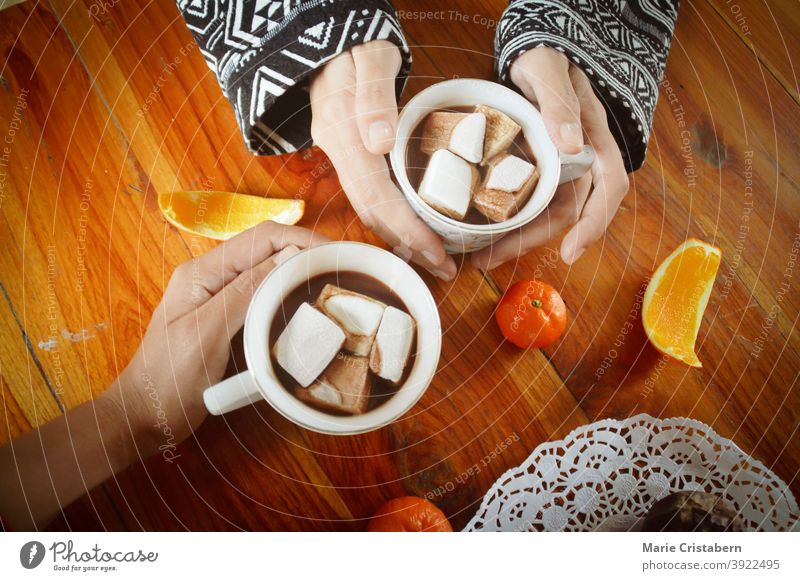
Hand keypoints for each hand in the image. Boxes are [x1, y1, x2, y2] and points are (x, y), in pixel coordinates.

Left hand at [109, 222, 327, 457]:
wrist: (146, 417)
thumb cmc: (169, 378)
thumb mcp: (207, 333)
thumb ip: (245, 293)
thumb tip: (289, 257)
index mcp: (202, 273)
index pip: (260, 238)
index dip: (300, 238)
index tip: (335, 254)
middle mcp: (213, 278)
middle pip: (267, 251)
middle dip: (305, 252)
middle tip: (341, 269)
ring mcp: (220, 299)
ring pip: (268, 274)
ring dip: (299, 274)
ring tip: (332, 284)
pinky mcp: (229, 321)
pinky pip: (264, 300)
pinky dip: (288, 298)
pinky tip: (308, 309)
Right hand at [310, 41, 456, 280]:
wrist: (324, 34)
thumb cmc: (356, 41)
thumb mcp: (370, 57)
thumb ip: (374, 96)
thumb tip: (381, 142)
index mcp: (346, 135)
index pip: (378, 197)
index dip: (407, 229)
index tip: (437, 253)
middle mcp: (340, 152)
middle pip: (372, 212)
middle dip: (408, 245)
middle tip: (444, 270)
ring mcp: (342, 154)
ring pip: (369, 207)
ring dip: (400, 238)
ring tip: (433, 259)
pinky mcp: (349, 152)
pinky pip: (370, 194)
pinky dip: (393, 218)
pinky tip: (413, 229)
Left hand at [472, 47, 629, 269]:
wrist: (532, 52)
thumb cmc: (545, 55)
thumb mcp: (547, 69)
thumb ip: (560, 103)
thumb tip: (572, 145)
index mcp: (594, 138)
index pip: (608, 187)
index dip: (593, 223)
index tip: (571, 251)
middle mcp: (579, 159)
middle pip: (565, 212)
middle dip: (532, 241)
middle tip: (491, 260)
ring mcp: (556, 167)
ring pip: (542, 213)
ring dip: (514, 238)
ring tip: (479, 256)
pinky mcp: (535, 170)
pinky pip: (525, 201)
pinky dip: (506, 220)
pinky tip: (481, 233)